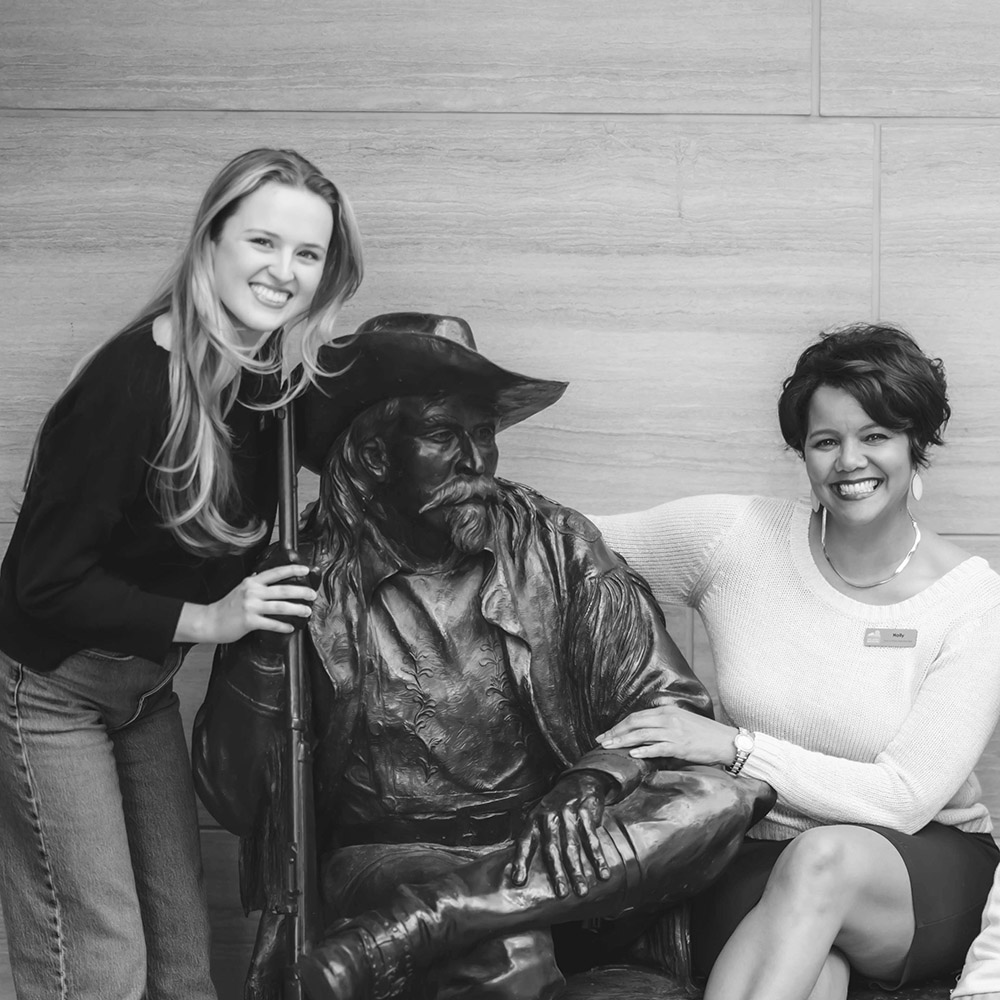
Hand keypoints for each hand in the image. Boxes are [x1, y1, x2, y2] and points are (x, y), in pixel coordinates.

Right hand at [176, 564, 316, 643]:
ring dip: (296, 609)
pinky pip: (271, 623)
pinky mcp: (249, 621)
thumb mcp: (241, 589)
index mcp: (252, 582)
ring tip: (307, 611)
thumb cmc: (227, 606)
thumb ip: (254, 583)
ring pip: (280, 606)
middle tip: (313, 594)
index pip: (276, 572)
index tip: (306, 569)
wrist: (209, 621)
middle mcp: (252, 592)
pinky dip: (282, 625)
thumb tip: (266, 577)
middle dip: (301, 591)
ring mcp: (250, 606)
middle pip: (282, 590)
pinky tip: (291, 627)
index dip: (292, 569)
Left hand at [510, 771, 612, 897]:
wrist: (579, 781)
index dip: (521, 861)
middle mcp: (549, 817)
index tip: (518, 881)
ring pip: (572, 846)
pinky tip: (603, 874)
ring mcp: (567, 814)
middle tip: (562, 894)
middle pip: (552, 849)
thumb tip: (519, 870)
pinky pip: (592, 838)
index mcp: (534, 820)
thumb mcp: (540, 817)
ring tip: (582, 891)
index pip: (525, 841)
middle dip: (557, 873)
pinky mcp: (585, 812)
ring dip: (578, 870)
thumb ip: (533, 839)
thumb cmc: (556, 808)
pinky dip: (598, 857)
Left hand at [597, 706, 736, 766]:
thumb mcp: (681, 720)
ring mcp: (674, 732)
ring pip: (642, 735)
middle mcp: (668, 719)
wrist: (725, 741)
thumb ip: (663, 722)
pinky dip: (644, 750)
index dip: (619, 725)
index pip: (636, 716)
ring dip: (623, 741)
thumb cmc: (703, 733)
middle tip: (601, 742)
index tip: (607, 734)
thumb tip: (643, 730)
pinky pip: (658, 747)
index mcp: (667, 711)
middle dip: (616, 732)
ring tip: (610, 747)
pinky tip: (632, 753)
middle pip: (635, 723)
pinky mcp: (680, 746)